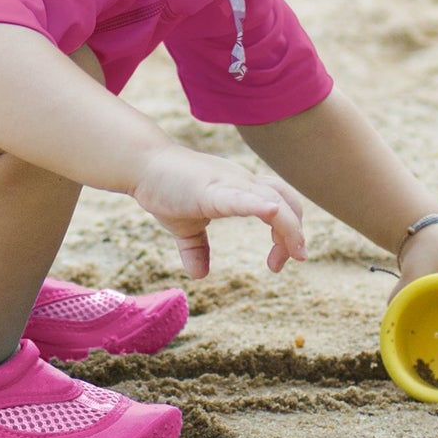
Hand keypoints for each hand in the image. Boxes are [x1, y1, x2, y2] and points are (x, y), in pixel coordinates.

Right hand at [131, 145, 305, 277]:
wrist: (141, 163)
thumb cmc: (163, 188)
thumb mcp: (184, 226)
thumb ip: (195, 248)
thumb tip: (199, 275)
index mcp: (240, 188)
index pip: (280, 203)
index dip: (289, 230)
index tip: (278, 262)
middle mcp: (241, 181)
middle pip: (285, 198)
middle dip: (296, 231)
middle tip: (297, 258)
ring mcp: (227, 182)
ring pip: (271, 198)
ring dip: (288, 225)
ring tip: (294, 251)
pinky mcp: (209, 189)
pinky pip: (239, 196)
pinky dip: (259, 204)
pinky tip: (271, 211)